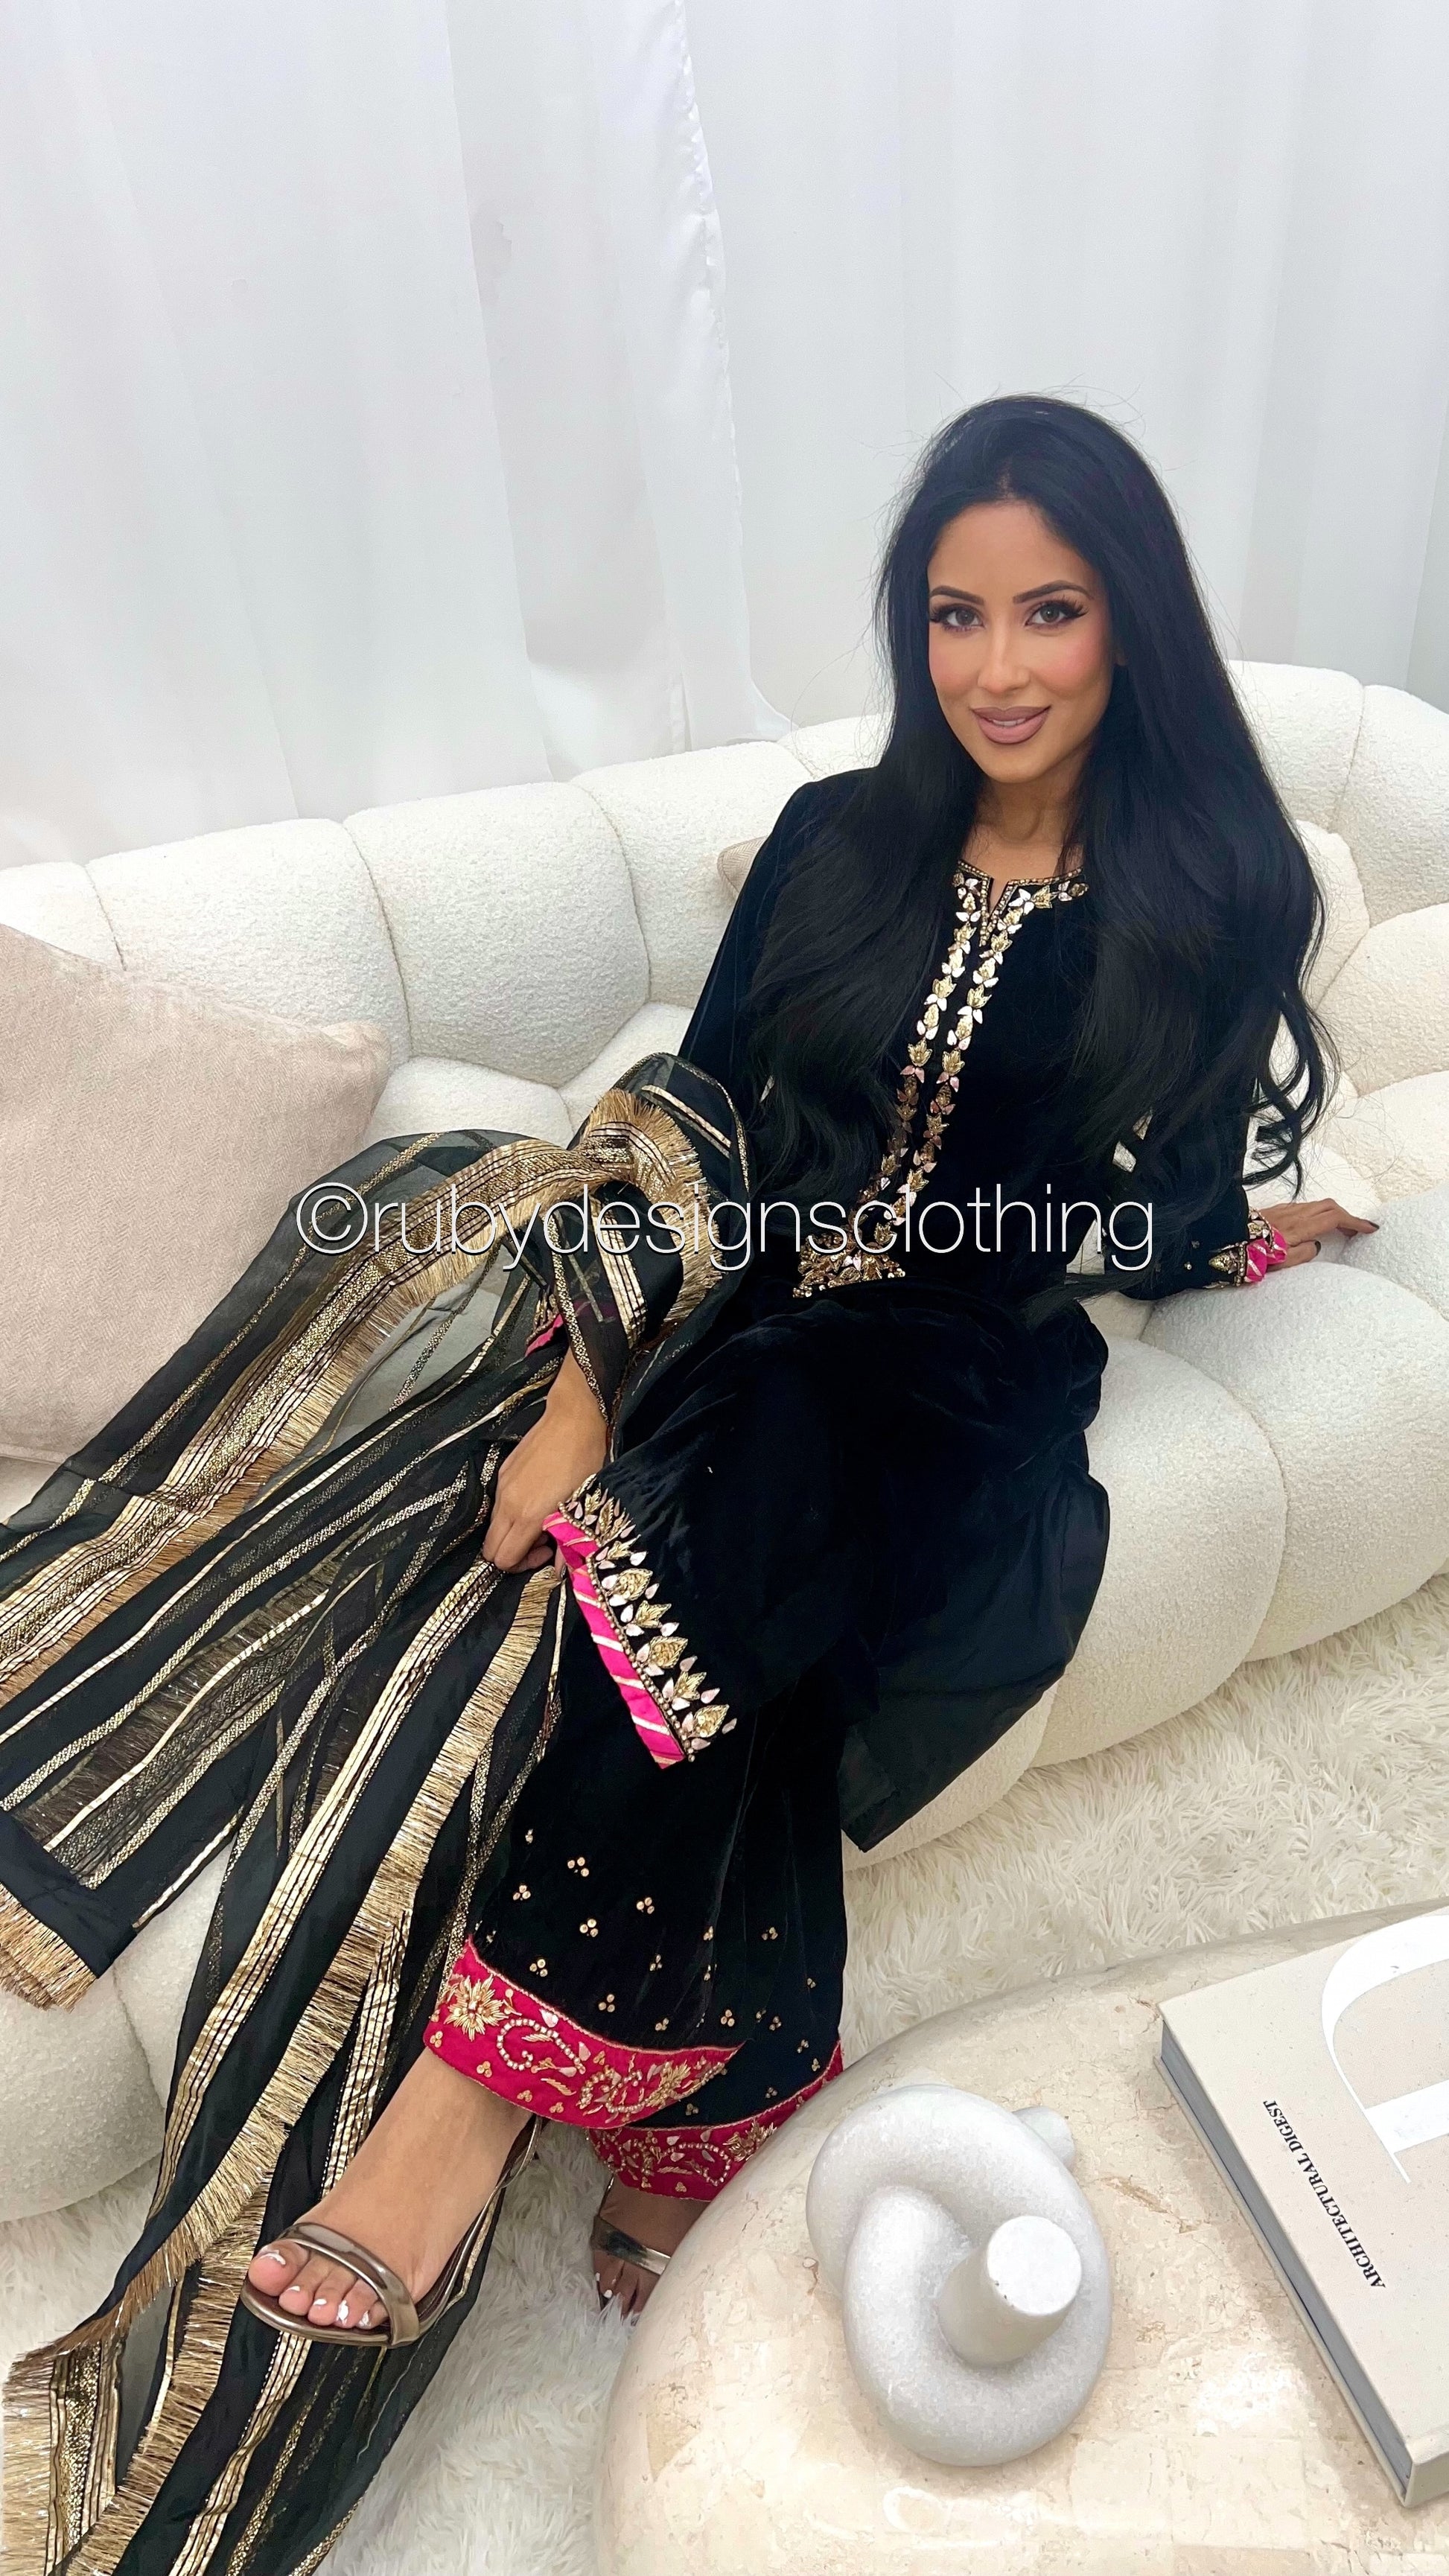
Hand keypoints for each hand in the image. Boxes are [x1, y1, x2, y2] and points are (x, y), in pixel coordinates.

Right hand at [482, 1351, 606, 1570]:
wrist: (575, 1416)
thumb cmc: (586, 1460)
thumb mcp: (584, 1505)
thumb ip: (569, 1543)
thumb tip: (561, 1571)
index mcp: (527, 1515)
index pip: (503, 1559)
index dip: (522, 1565)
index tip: (547, 1551)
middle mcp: (508, 1502)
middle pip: (490, 1549)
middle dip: (512, 1554)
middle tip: (542, 1542)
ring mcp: (502, 1486)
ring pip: (493, 1527)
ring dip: (513, 1533)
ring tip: (542, 1519)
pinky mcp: (503, 1472)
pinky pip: (498, 1505)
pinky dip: (512, 1513)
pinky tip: (537, 1499)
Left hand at [1256, 1198, 1377, 1269]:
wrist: (1223, 1239)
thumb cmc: (1250, 1255)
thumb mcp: (1281, 1263)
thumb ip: (1304, 1254)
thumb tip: (1316, 1245)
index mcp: (1299, 1227)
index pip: (1335, 1218)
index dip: (1355, 1222)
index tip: (1370, 1228)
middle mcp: (1294, 1213)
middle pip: (1329, 1206)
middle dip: (1348, 1216)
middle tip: (1357, 1230)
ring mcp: (1284, 1209)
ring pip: (1316, 1205)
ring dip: (1333, 1213)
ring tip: (1340, 1228)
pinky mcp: (1275, 1210)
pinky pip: (1304, 1206)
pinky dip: (1318, 1212)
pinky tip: (1316, 1224)